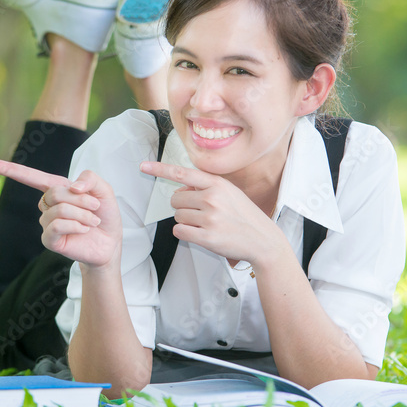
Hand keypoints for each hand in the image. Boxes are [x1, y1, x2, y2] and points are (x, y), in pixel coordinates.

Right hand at [0, 159, 122, 268]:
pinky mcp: (49, 240)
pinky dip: (76, 225)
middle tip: (95, 207)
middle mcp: (47, 205)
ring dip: (82, 213)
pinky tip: (84, 230)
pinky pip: (57, 225)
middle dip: (81, 199)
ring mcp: (46, 223)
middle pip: (55, 192)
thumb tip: (71, 187)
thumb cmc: (103, 215)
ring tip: (92, 221)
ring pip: (59, 209)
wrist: (109, 243)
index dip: (6, 168)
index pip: (28, 176)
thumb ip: (90, 178)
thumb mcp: (104, 190)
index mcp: (56, 189)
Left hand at [139, 160, 281, 264]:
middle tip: (200, 212)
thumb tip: (181, 188)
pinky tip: (201, 234)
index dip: (160, 169)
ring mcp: (209, 218)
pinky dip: (185, 233)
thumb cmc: (243, 215)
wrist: (262, 240)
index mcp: (217, 184)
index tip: (143, 166)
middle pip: (175, 199)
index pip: (182, 173)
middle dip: (183, 206)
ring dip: (186, 221)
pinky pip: (179, 232)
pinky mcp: (207, 237)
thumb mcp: (229, 193)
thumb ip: (205, 187)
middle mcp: (212, 198)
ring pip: (177, 216)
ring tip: (206, 224)